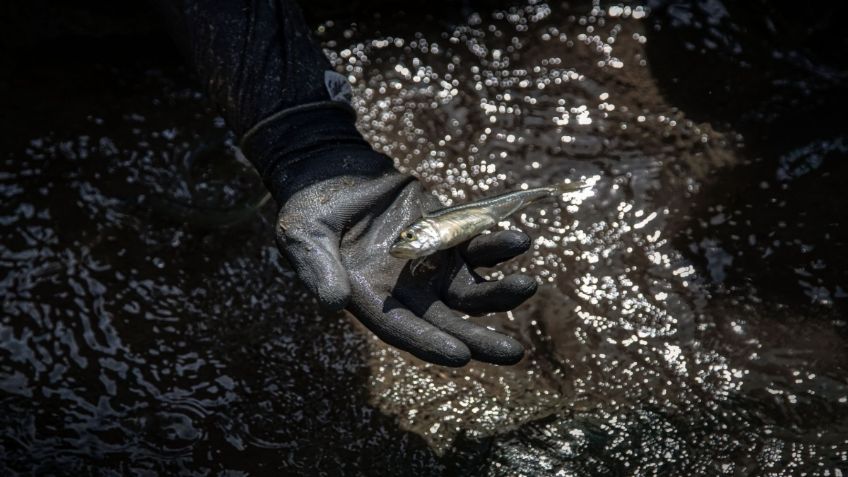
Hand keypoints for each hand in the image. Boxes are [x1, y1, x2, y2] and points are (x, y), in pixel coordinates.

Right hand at [276, 166, 537, 365]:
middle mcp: (409, 288)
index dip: (432, 344)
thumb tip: (332, 303)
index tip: (462, 356)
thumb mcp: (303, 239)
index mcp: (374, 299)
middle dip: (481, 338)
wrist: (331, 171)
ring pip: (474, 286)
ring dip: (501, 289)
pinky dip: (499, 243)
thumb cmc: (310, 210)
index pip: (405, 330)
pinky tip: (519, 240)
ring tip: (527, 284)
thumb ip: (317, 270)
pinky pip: (479, 242)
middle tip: (515, 354)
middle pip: (450, 321)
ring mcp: (434, 261)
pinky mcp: (448, 230)